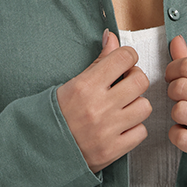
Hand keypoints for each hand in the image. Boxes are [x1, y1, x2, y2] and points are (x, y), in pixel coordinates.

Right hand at [57, 30, 152, 172]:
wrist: (41, 149)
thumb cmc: (57, 113)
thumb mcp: (73, 83)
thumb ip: (99, 61)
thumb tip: (113, 37)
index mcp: (86, 86)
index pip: (124, 58)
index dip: (128, 57)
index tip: (123, 64)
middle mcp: (99, 107)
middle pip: (140, 80)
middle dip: (135, 79)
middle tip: (125, 85)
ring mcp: (107, 130)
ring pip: (145, 106)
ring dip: (136, 105)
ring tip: (123, 108)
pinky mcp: (113, 150)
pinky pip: (141, 132)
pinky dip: (134, 128)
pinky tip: (121, 127)